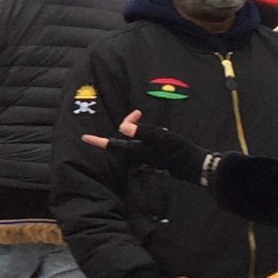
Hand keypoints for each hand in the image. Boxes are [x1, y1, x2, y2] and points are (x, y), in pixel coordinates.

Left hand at [82, 112, 211, 182]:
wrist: (192, 163)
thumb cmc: (176, 149)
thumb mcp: (160, 136)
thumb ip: (142, 131)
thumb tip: (122, 127)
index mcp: (135, 150)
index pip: (112, 145)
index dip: (97, 141)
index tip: (84, 138)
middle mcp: (136, 155)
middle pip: (122, 139)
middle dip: (126, 124)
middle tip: (137, 113)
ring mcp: (144, 156)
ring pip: (131, 141)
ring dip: (134, 128)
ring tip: (141, 117)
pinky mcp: (151, 156)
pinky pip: (140, 143)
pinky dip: (142, 134)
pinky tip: (153, 129)